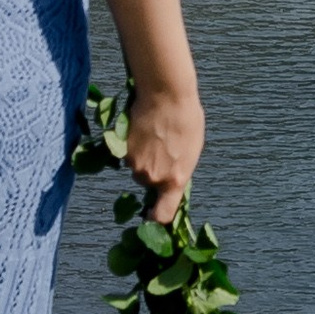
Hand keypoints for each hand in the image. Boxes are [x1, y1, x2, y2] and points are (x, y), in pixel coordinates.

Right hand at [125, 83, 204, 226]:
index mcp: (174, 180)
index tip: (153, 218)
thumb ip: (180, 170)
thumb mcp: (192, 149)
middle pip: (148, 182)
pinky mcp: (122, 149)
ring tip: (155, 135)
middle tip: (162, 150)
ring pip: (137, 167)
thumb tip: (172, 178)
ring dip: (143, 157)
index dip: (156, 219)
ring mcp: (135, 163)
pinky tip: (144, 128)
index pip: (162, 215)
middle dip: (153, 171)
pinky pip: (127, 153)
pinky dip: (133, 145)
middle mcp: (152, 177)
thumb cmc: (186, 119)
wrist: (165, 94)